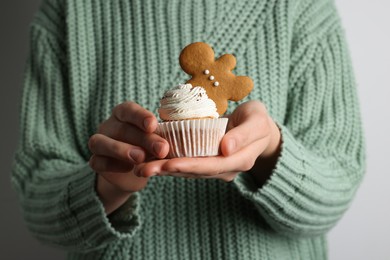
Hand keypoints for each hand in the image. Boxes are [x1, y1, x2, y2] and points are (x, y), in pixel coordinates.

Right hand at [88, 102, 168, 213]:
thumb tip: (177, 136)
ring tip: (140, 158)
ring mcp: (99, 143)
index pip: (128, 109)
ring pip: (100, 142)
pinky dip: (111, 165)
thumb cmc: (148, 148)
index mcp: (124, 114)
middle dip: (142, 139)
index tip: (154, 125)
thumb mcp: (157, 141)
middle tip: (162, 149)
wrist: (134, 172)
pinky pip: (96, 161)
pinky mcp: (95, 161)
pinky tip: (128, 169)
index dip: (140, 116)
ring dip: (121, 149)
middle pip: (121, 128)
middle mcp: (109, 125)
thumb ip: (160, 137)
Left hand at [135, 101, 280, 183]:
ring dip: (163, 170)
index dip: (190, 166)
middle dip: (168, 171)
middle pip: (194, 172)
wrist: (258, 127)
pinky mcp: (207, 160)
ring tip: (139, 168)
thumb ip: (244, 134)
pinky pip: (186, 163)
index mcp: (239, 160)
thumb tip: (225, 148)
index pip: (212, 166)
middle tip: (142, 170)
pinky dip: (168, 163)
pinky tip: (150, 160)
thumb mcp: (257, 121)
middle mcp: (225, 168)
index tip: (168, 165)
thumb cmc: (259, 120)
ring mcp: (215, 167)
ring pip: (187, 170)